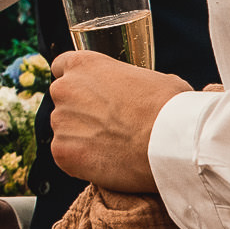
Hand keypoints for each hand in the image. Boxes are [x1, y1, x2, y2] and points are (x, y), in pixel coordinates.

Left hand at [47, 51, 193, 193]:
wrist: (169, 143)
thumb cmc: (169, 108)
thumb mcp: (152, 78)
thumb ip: (130, 81)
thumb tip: (139, 91)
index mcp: (84, 64)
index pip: (62, 67)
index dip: (76, 82)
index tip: (87, 94)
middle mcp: (65, 89)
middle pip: (63, 102)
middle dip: (80, 113)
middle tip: (109, 127)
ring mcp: (60, 121)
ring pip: (65, 131)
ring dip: (82, 138)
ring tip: (113, 148)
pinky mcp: (61, 152)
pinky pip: (66, 156)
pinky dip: (81, 162)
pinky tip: (106, 163)